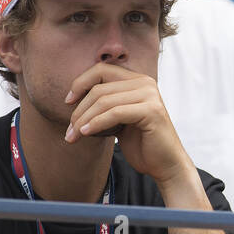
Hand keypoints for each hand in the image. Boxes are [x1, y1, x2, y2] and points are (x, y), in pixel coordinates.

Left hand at [64, 63, 193, 185]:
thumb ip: (105, 104)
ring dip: (83, 120)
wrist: (165, 164)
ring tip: (73, 136)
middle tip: (69, 130)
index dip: (80, 83)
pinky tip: (86, 134)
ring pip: (104, 101)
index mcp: (138, 80)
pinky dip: (96, 124)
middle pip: (99, 88)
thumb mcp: (119, 118)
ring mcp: (150, 96)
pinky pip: (114, 113)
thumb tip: (72, 99)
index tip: (67, 102)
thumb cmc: (141, 143)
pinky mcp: (152, 111)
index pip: (101, 70)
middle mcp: (146, 83)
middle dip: (79, 110)